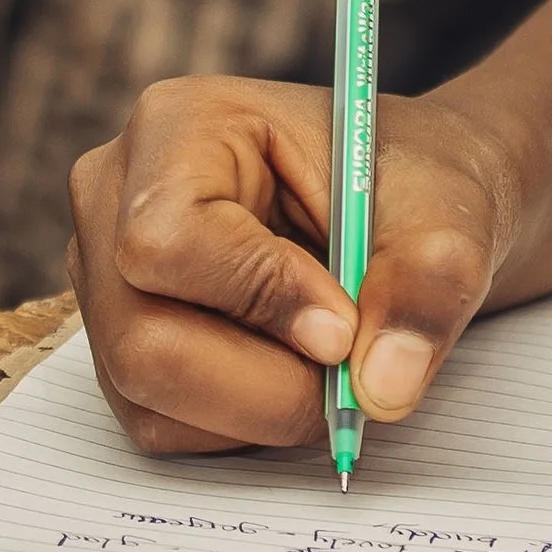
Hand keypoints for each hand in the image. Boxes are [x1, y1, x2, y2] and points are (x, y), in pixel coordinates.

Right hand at [66, 79, 520, 454]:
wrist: (402, 210)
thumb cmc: (411, 188)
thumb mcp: (446, 217)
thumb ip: (424, 291)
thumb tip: (382, 388)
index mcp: (178, 127)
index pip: (167, 239)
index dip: (257, 299)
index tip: (345, 328)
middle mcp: (113, 199)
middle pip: (145, 339)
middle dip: (267, 384)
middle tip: (356, 375)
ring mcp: (104, 278)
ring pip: (150, 394)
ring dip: (262, 408)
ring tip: (333, 360)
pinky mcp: (118, 343)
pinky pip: (162, 424)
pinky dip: (242, 424)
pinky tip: (292, 370)